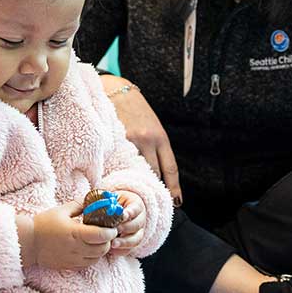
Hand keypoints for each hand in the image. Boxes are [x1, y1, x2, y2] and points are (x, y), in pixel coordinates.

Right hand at [17, 201, 114, 270]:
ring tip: (97, 241)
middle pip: (102, 248)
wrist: (28, 242)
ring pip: (97, 258)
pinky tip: (88, 250)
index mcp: (75, 232)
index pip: (101, 235)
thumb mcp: (61, 210)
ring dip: (101, 250)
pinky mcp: (69, 266)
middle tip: (106, 234)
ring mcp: (72, 259)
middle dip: (108, 241)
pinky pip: (87, 265)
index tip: (112, 227)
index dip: (110, 232)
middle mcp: (76, 248)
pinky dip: (92, 258)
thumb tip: (93, 201)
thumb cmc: (43, 224)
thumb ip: (79, 205)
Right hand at [100, 75, 181, 204]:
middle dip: (153, 186)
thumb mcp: (152, 126)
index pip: (170, 168)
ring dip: (135, 180)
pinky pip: (119, 163)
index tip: (177, 201)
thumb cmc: (136, 110)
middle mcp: (148, 140)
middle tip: (150, 197)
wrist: (116, 91)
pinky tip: (117, 175)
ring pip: (136, 171)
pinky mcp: (114, 141)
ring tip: (132, 188)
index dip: (174, 188)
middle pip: (154, 173)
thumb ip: (156, 147)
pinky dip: (120, 170)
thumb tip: (158, 174)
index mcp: (160, 137)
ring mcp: (130, 141)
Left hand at [107, 190, 145, 256]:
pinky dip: (121, 250)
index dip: (130, 212)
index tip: (123, 215)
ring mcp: (138, 232)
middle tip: (116, 230)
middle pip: (137, 225)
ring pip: (136, 239)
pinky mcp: (132, 244)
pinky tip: (112, 250)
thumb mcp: (110, 199)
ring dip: (124, 242)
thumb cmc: (112, 205)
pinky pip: (130, 249)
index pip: (136, 208)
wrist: (116, 213)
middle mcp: (140, 219)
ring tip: (113, 244)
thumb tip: (97, 205)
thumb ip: (106, 202)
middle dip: (126, 228)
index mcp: (135, 206)